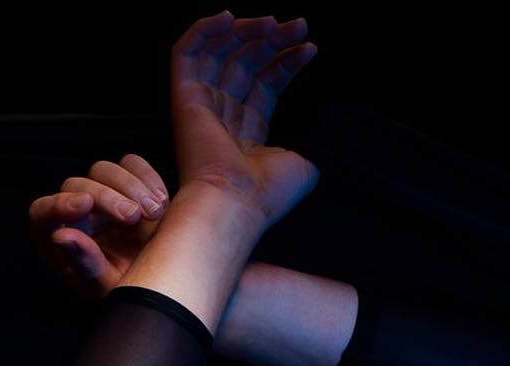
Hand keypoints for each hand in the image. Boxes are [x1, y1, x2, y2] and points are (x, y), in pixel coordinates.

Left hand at [26, 153, 171, 301]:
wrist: (162, 283)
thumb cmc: (126, 290)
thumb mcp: (106, 287)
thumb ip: (85, 264)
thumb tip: (61, 236)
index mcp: (60, 241)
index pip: (43, 212)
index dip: (59, 204)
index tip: (84, 205)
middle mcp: (77, 214)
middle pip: (78, 185)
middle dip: (106, 198)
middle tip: (132, 217)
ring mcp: (103, 196)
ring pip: (104, 170)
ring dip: (130, 187)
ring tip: (154, 213)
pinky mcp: (128, 186)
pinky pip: (132, 164)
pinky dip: (148, 178)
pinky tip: (160, 203)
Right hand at [170, 11, 319, 224]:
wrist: (236, 202)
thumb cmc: (268, 192)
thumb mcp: (305, 162)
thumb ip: (312, 136)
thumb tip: (325, 115)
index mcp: (249, 134)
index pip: (266, 85)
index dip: (287, 62)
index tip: (309, 47)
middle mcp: (224, 118)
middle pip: (245, 64)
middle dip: (273, 41)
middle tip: (298, 25)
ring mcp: (202, 107)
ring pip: (219, 53)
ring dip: (246, 31)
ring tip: (275, 23)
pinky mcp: (184, 98)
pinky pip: (187, 53)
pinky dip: (204, 30)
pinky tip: (228, 17)